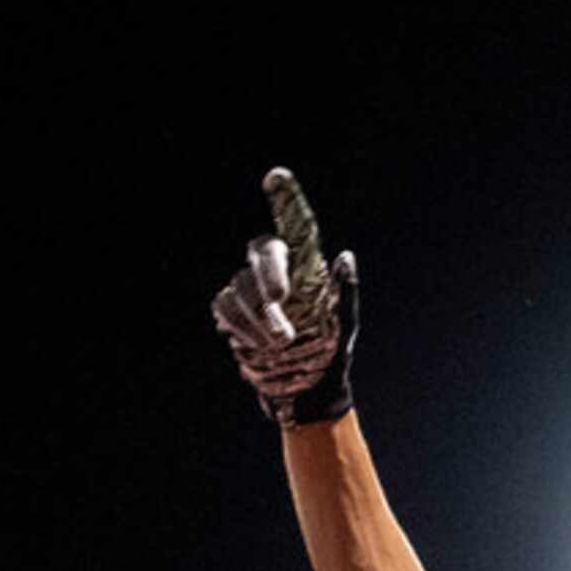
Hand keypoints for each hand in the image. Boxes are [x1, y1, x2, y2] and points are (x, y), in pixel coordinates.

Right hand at [212, 168, 359, 426]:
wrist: (307, 394)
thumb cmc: (330, 358)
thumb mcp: (344, 327)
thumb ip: (345, 293)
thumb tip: (345, 256)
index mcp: (307, 268)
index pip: (294, 226)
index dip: (284, 199)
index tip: (276, 176)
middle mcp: (276, 272)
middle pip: (261, 249)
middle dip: (268, 271)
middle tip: (282, 298)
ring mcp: (250, 291)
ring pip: (241, 284)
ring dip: (260, 314)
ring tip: (282, 342)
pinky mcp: (232, 314)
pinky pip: (225, 307)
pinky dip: (240, 324)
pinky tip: (259, 344)